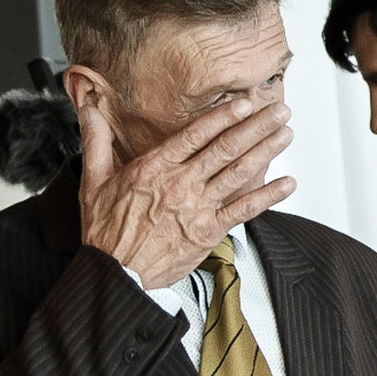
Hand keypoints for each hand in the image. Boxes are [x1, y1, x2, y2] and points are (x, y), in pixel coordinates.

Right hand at [77, 97, 296, 289]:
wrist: (117, 273)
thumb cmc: (106, 231)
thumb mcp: (93, 180)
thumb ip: (95, 140)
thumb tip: (89, 110)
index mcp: (154, 168)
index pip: (194, 135)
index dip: (222, 117)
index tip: (244, 103)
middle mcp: (180, 184)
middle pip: (224, 149)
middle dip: (254, 127)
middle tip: (277, 110)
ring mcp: (197, 208)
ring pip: (238, 173)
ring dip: (265, 152)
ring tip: (285, 134)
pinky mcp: (208, 231)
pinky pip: (244, 210)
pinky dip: (268, 196)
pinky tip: (287, 183)